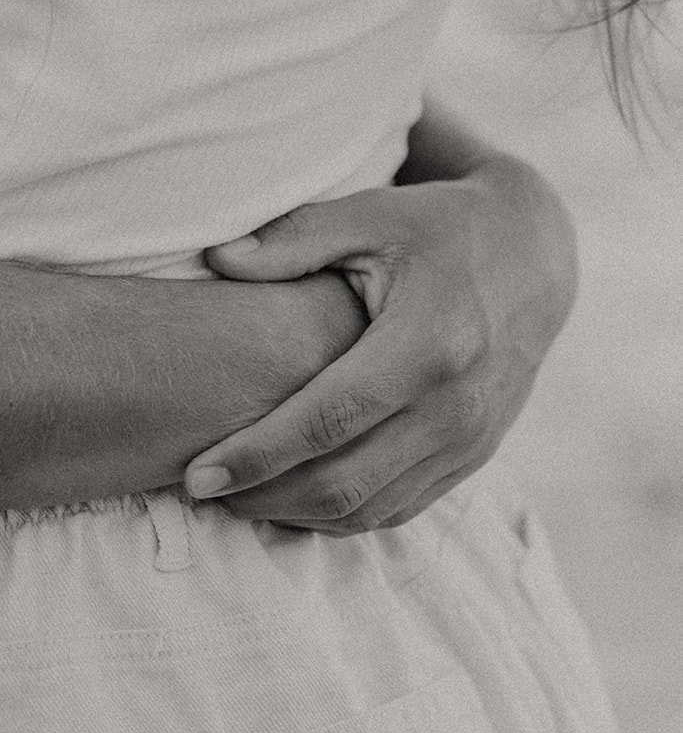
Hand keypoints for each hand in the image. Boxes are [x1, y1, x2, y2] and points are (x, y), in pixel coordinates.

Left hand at [182, 156, 577, 531]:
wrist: (535, 256)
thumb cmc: (440, 228)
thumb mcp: (374, 213)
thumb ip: (294, 238)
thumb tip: (219, 259)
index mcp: (428, 344)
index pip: (326, 422)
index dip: (256, 455)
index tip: (196, 476)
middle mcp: (455, 406)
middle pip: (343, 482)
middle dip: (262, 497)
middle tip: (200, 493)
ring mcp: (470, 441)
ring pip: (368, 511)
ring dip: (294, 516)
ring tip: (237, 500)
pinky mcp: (472, 459)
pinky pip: (398, 511)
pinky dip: (338, 518)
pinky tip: (290, 501)